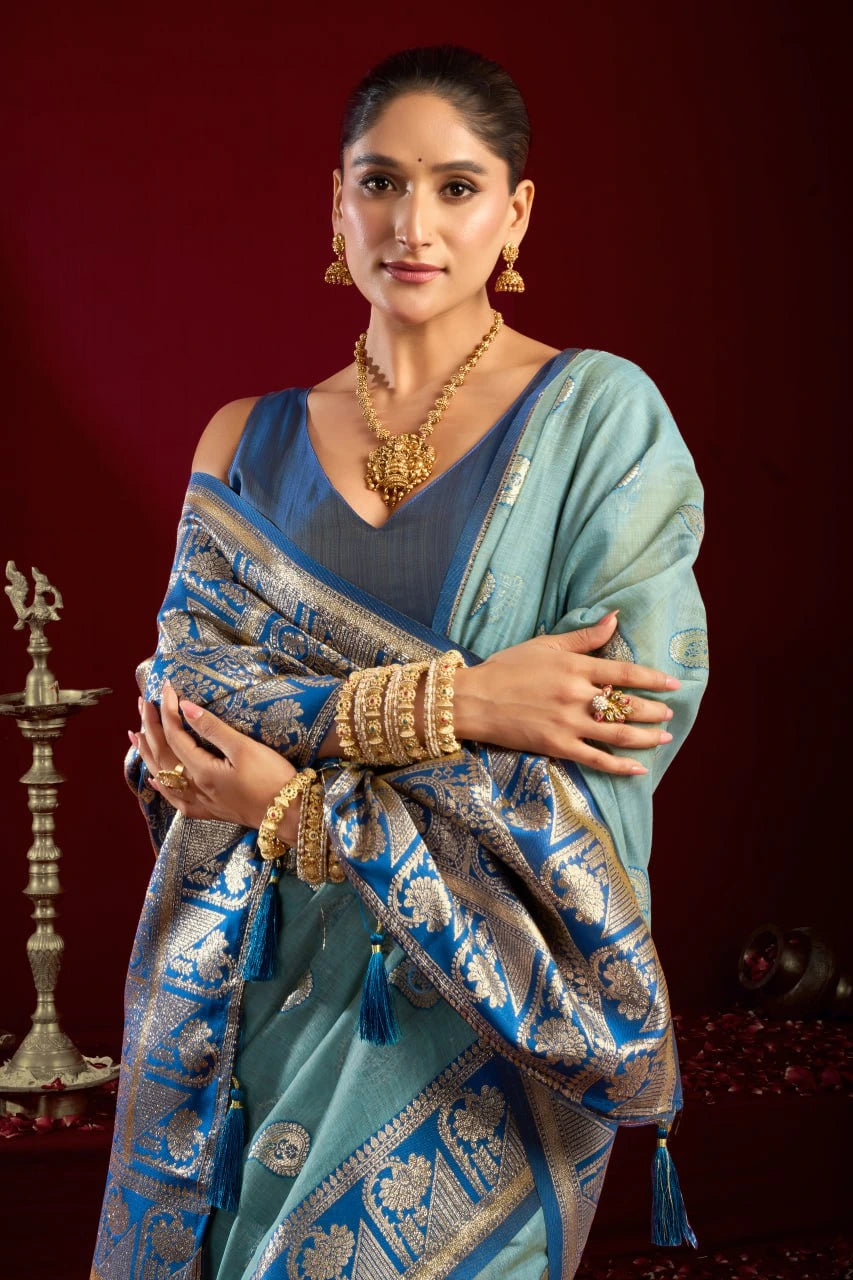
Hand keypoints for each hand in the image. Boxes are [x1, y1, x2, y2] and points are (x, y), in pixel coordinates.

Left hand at [131, 680, 300, 841]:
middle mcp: (195, 788)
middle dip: (151, 727)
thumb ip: (212, 728)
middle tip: (142, 703)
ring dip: (148, 753)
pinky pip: (177, 799)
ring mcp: (201, 801)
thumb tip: (184, 707)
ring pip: (164, 776)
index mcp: (201, 771)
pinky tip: (154, 780)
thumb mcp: (244, 749)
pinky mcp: (211, 811)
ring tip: (135, 735)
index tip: (167, 687)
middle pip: (163, 754)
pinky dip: (163, 787)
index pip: (175, 735)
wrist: (290, 815)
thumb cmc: (272, 779)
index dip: (168, 710)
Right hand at [453, 611, 678, 775]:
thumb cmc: (507, 668)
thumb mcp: (545, 645)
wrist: (474, 699)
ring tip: (663, 737)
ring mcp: (568, 723)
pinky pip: (596, 759)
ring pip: (618, 733)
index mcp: (574, 667)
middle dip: (654, 711)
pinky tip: (638, 769)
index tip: (673, 684)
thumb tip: (615, 618)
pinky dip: (620, 766)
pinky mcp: (558, 746)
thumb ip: (584, 636)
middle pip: (627, 705)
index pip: (624, 672)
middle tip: (669, 714)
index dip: (653, 678)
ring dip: (646, 737)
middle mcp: (576, 696)